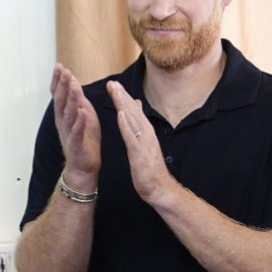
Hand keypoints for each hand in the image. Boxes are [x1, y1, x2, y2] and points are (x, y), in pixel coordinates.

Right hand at [51, 64, 100, 186]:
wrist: (84, 167)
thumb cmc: (85, 140)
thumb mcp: (82, 115)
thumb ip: (77, 99)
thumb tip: (73, 81)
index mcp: (64, 115)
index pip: (58, 95)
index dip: (58, 81)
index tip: (59, 67)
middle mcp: (63, 122)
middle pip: (61, 101)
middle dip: (63, 86)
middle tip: (64, 72)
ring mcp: (69, 133)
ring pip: (69, 114)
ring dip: (71, 99)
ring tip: (74, 86)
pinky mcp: (77, 144)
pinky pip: (77, 131)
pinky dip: (80, 122)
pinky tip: (83, 112)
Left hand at [107, 79, 176, 206]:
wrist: (160, 188)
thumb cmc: (151, 169)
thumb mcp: (144, 146)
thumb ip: (141, 129)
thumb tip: (138, 113)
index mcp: (146, 132)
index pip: (134, 111)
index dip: (124, 97)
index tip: (114, 85)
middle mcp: (146, 134)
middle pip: (133, 111)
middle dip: (122, 96)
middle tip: (111, 82)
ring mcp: (143, 143)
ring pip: (132, 120)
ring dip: (123, 105)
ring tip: (115, 92)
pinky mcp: (140, 153)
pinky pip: (132, 136)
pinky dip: (126, 125)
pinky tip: (120, 114)